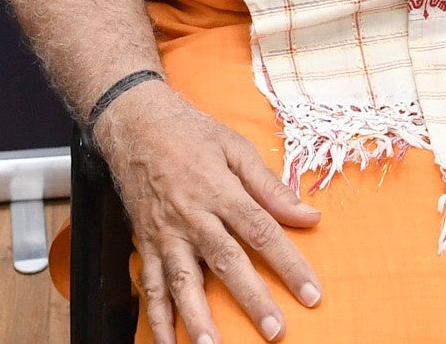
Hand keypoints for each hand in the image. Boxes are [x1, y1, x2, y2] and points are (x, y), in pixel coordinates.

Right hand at [101, 78, 322, 343]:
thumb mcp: (236, 147)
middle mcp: (192, 216)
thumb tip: (308, 215)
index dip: (288, 265)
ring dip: (199, 318)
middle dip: (252, 299)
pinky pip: (150, 287)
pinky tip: (169, 343)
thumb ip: (271, 186)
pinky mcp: (145, 245)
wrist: (134, 124)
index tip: (311, 293)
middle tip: (275, 330)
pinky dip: (158, 319)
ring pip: (183, 282)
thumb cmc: (190, 133)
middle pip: (226, 262)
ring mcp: (165, 234)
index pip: (261, 232)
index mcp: (220, 190)